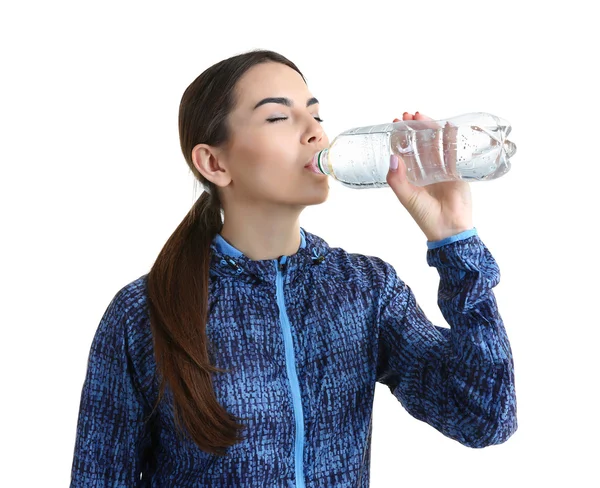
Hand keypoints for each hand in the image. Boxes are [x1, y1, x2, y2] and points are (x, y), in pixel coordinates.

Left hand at [386, 112, 472, 241]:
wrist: (449, 228)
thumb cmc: (425, 216)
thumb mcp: (407, 196)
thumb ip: (397, 179)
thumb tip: (392, 157)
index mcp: (413, 174)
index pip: (406, 150)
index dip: (400, 136)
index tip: (395, 123)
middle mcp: (427, 169)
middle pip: (421, 142)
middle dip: (414, 127)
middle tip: (408, 115)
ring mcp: (443, 168)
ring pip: (436, 143)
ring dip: (430, 128)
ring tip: (420, 115)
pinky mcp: (457, 170)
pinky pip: (454, 151)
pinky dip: (451, 138)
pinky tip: (447, 125)